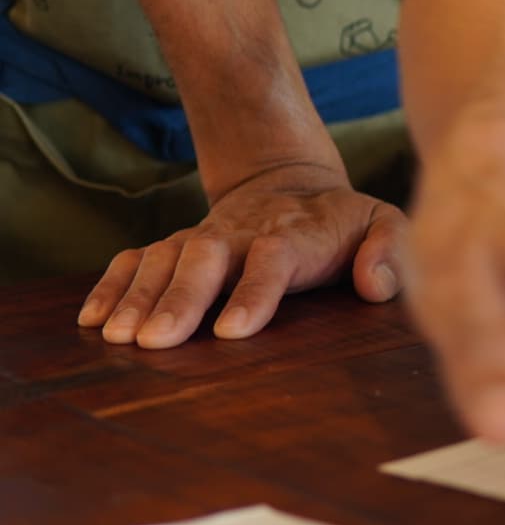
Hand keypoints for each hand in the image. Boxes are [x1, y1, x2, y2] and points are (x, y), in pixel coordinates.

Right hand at [78, 160, 405, 347]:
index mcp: (296, 234)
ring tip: (118, 337)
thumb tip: (377, 285)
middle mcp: (241, 234)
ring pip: (164, 260)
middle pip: (206, 259)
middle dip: (179, 299)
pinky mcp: (176, 245)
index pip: (274, 260)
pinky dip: (112, 285)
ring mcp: (203, 238)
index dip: (254, 293)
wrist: (290, 183)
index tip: (233, 332)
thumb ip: (391, 250)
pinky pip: (136, 259)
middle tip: (155, 341)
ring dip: (138, 297)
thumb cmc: (342, 221)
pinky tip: (92, 320)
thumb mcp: (384, 223)